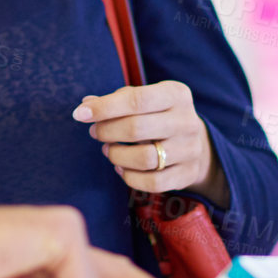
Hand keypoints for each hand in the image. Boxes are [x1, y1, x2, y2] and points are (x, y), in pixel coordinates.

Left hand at [75, 81, 229, 205]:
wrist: (197, 143)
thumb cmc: (158, 115)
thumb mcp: (144, 99)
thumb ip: (115, 100)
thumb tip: (85, 106)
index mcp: (176, 94)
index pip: (136, 99)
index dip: (104, 108)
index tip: (79, 115)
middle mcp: (187, 121)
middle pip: (137, 129)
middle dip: (106, 131)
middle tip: (94, 132)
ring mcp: (190, 149)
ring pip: (144, 158)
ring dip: (116, 155)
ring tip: (107, 150)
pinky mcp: (188, 174)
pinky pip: (153, 183)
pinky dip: (129, 177)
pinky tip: (120, 168)